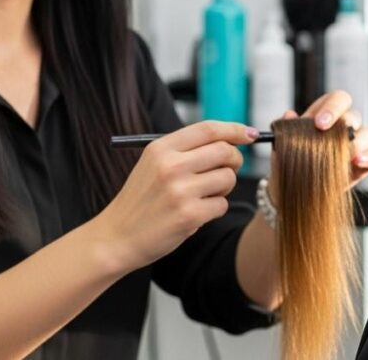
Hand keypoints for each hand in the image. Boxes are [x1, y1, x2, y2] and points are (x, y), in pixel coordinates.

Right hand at [92, 120, 254, 272]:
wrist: (116, 237)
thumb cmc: (141, 200)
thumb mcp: (153, 165)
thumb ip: (186, 151)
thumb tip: (231, 141)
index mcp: (161, 148)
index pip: (208, 129)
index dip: (235, 129)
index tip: (251, 134)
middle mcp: (171, 165)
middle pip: (225, 151)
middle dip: (234, 161)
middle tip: (225, 171)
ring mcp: (180, 191)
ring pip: (228, 178)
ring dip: (223, 188)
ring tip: (202, 196)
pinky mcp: (189, 215)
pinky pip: (222, 204)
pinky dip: (214, 210)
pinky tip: (194, 214)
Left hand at [272, 90, 367, 195]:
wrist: (293, 191)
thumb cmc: (290, 163)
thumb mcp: (284, 146)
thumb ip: (287, 130)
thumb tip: (289, 115)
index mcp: (326, 115)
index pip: (338, 99)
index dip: (333, 107)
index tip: (319, 123)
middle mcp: (344, 127)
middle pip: (354, 115)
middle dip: (345, 125)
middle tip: (331, 138)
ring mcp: (356, 145)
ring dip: (358, 142)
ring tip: (345, 154)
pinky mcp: (363, 165)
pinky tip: (357, 161)